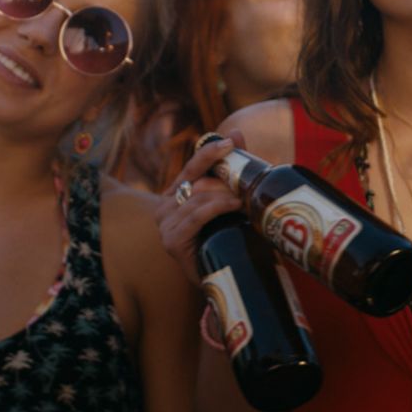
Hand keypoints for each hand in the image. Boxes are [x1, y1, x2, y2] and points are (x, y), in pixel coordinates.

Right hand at [156, 130, 246, 284]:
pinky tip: (234, 205)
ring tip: (247, 196)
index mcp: (174, 195)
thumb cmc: (224, 238)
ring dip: (225, 193)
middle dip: (223, 175)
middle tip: (246, 173)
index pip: (191, 167)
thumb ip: (230, 169)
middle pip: (194, 179)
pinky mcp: (172, 240)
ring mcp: (165, 225)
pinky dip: (216, 207)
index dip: (209, 152)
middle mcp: (164, 207)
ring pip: (197, 197)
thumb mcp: (227, 201)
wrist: (219, 280)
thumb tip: (237, 132)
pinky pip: (195, 216)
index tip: (230, 141)